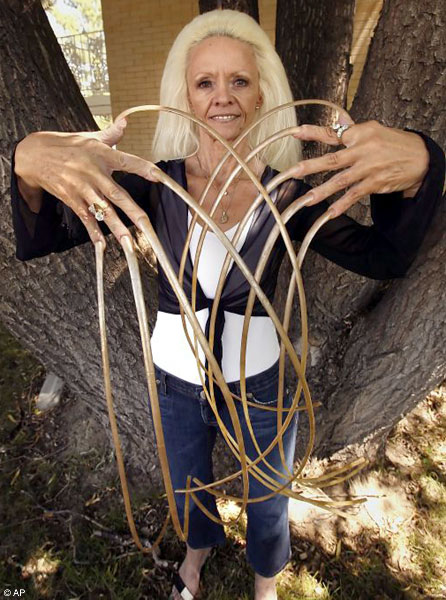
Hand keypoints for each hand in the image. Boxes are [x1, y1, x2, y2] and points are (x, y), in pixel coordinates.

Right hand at [14, 119, 159, 244]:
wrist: (33, 155)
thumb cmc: (66, 146)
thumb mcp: (89, 137)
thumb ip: (111, 134)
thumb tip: (125, 122)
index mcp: (102, 155)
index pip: (128, 161)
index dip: (144, 169)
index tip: (159, 177)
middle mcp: (94, 173)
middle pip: (118, 195)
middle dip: (133, 212)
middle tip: (147, 226)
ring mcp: (83, 188)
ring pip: (103, 211)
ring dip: (117, 228)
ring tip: (130, 244)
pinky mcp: (72, 199)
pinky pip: (85, 218)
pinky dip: (93, 232)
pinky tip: (102, 245)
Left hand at [292, 120, 429, 216]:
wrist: (421, 156)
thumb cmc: (393, 143)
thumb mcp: (373, 130)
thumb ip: (351, 130)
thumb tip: (337, 120)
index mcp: (359, 134)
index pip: (332, 133)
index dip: (312, 133)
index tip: (294, 133)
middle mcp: (363, 150)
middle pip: (332, 160)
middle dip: (309, 167)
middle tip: (292, 172)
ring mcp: (369, 168)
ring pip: (341, 181)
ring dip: (322, 191)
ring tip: (306, 201)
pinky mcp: (375, 183)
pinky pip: (355, 195)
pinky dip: (342, 205)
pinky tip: (330, 212)